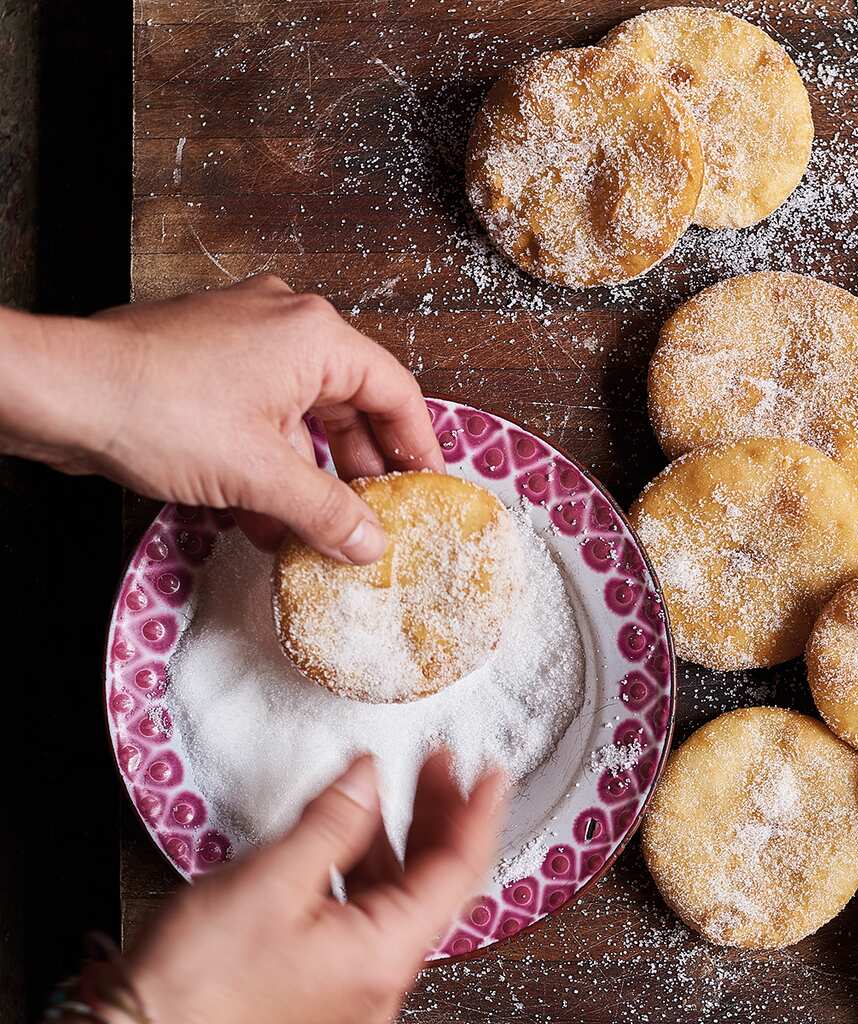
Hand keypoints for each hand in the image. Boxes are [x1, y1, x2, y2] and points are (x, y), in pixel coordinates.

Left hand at [0, 276, 443, 563]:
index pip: (395, 391)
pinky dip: (266, 464)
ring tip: (313, 532)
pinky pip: (258, 417)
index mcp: (315, 335)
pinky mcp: (205, 364)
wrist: (55, 392)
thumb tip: (371, 543)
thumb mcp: (259, 473)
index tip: (429, 490)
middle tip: (375, 519)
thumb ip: (327, 511)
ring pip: (299, 417)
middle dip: (357, 471)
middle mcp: (284, 326)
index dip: (417, 447)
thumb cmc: (155, 408)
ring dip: (307, 477)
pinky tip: (262, 517)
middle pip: (348, 405)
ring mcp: (241, 342)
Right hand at [117, 753, 505, 1023]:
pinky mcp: (321, 982)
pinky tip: (345, 834)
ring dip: (398, 837)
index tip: (493, 774)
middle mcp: (378, 976)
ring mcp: (352, 983)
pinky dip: (363, 865)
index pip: (459, 873)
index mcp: (383, 955)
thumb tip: (369, 777)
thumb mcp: (270, 882)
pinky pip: (363, 914)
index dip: (479, 815)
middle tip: (441, 765)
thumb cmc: (195, 988)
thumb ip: (331, 822)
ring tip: (389, 787)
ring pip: (397, 896)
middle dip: (439, 816)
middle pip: (433, 883)